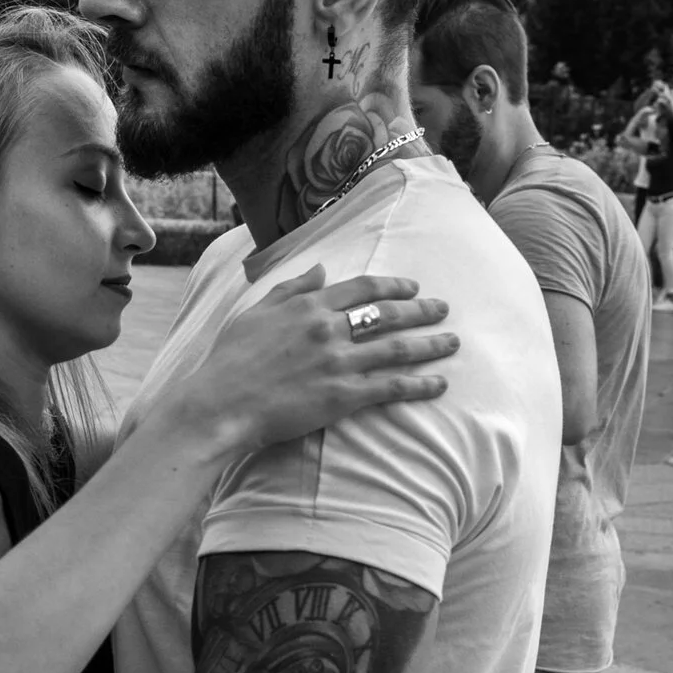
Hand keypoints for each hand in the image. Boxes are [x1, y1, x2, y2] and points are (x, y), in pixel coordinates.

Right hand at [152, 265, 457, 454]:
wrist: (220, 404)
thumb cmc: (230, 360)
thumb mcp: (255, 311)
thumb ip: (291, 288)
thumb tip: (321, 268)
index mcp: (308, 305)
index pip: (362, 288)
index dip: (392, 285)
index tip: (412, 286)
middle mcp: (328, 328)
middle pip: (388, 314)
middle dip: (421, 310)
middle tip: (443, 309)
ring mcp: (338, 362)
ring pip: (397, 348)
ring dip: (430, 344)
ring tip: (452, 342)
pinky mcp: (343, 396)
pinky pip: (391, 387)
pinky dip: (420, 384)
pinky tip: (439, 384)